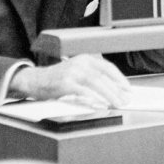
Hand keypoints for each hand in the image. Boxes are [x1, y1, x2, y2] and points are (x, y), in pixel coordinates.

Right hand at [10, 54, 131, 108]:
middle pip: (104, 76)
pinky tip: (100, 104)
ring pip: (96, 83)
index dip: (119, 79)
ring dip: (109, 94)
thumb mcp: (77, 72)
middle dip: (117, 89)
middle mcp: (80, 62)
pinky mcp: (65, 83)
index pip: (108, 68)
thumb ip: (92, 77)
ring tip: (117, 103)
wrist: (35, 80)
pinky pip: (83, 91)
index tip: (127, 89)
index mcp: (86, 59)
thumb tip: (113, 90)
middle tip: (125, 100)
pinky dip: (93, 98)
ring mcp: (72, 71)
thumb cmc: (58, 79)